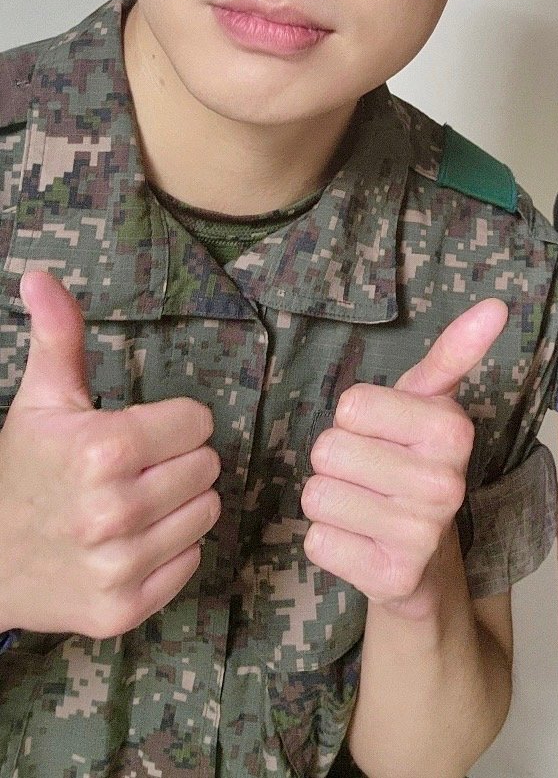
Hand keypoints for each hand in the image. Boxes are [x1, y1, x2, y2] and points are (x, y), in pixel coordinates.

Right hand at [0, 271, 220, 638]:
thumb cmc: (21, 471)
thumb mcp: (41, 399)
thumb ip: (59, 336)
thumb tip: (40, 276)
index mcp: (102, 449)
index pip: (198, 423)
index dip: (173, 423)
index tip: (140, 432)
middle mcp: (114, 511)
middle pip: (207, 467)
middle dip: (179, 461)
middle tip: (137, 469)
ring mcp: (118, 566)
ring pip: (206, 514)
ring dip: (181, 505)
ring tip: (137, 503)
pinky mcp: (123, 610)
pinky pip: (190, 564)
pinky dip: (171, 552)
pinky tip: (133, 542)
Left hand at [301, 298, 508, 618]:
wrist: (426, 557)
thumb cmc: (414, 458)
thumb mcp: (428, 400)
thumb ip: (454, 350)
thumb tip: (496, 304)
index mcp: (452, 430)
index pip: (351, 405)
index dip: (355, 419)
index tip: (384, 434)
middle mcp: (445, 484)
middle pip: (327, 450)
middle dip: (338, 461)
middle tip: (371, 474)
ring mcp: (422, 536)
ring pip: (317, 496)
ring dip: (330, 501)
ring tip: (365, 506)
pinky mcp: (394, 579)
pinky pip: (317, 543)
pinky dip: (329, 541)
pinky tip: (361, 542)